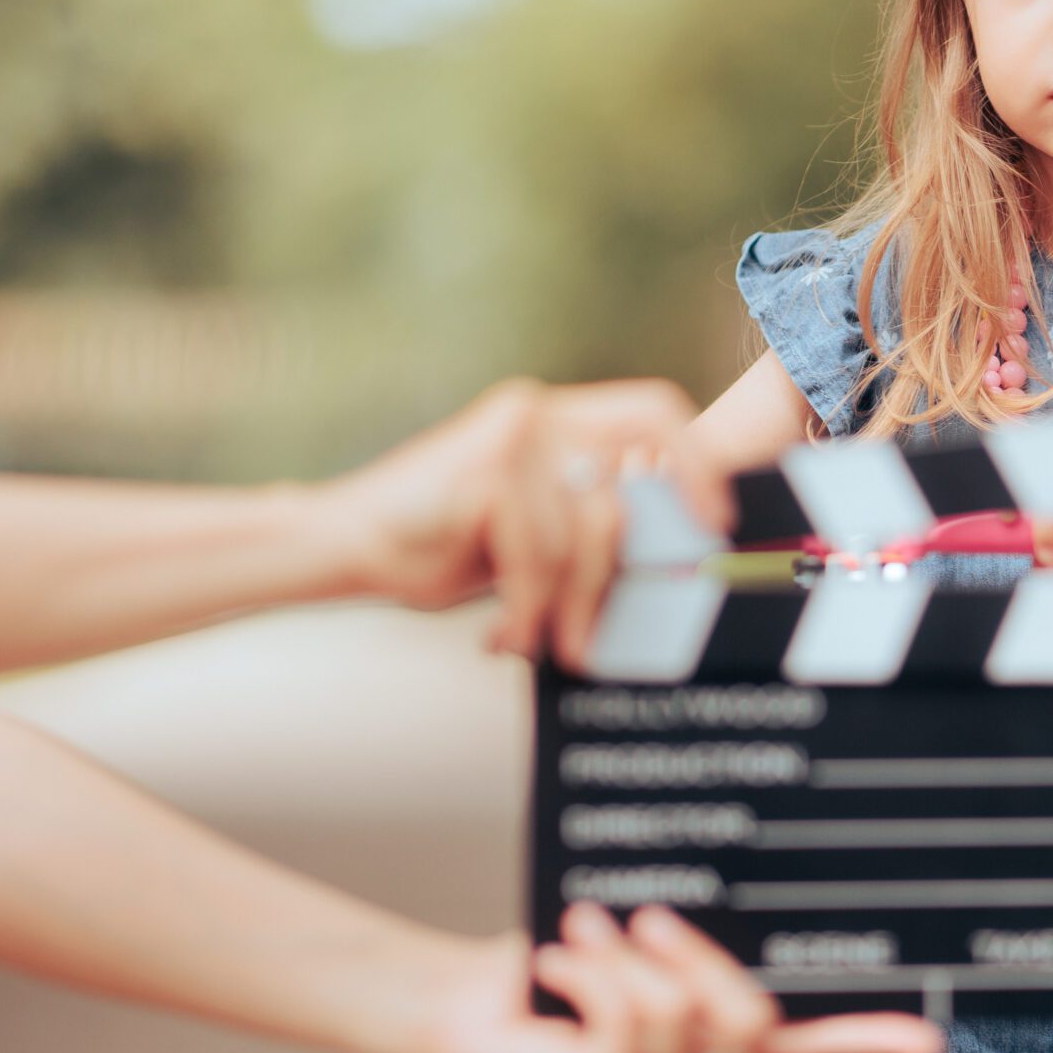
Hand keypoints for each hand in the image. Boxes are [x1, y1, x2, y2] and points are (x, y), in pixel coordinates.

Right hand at [317, 378, 731, 658]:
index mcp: (553, 417)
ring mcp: (511, 439)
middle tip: (635, 606)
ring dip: (573, 605)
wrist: (340, 541)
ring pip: (589, 531)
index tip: (712, 523)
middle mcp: (537, 414)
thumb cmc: (437, 541)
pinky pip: (539, 557)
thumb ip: (583, 521)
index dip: (695, 464)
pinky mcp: (484, 476)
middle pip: (640, 472)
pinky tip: (504, 634)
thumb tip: (666, 558)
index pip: (653, 411)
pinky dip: (526, 610)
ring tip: (547, 641)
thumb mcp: (527, 525)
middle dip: (646, 551)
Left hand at [405, 906, 944, 1052]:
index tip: (929, 1036)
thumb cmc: (562, 957)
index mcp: (722, 1035)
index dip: (871, 1037)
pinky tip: (556, 969)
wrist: (470, 998)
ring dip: (620, 958)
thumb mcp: (640, 939)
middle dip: (699, 957)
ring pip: (677, 1012)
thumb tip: (721, 906)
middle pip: (751, 1020)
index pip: (814, 1036)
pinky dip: (588, 973)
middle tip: (645, 917)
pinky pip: (624, 1021)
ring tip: (583, 934)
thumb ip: (692, 937)